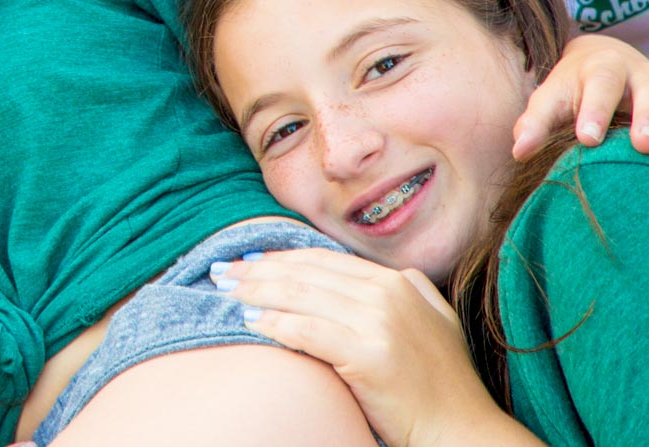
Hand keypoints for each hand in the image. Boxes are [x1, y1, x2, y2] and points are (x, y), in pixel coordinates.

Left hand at [214, 249, 518, 445]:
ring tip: (227, 293)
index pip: (323, 259)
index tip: (246, 260)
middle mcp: (389, 294)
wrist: (464, 432)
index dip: (279, 257)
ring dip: (257, 293)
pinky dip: (274, 324)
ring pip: (301, 296)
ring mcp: (380, 323)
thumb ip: (407, 290)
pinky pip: (307, 331)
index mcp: (398, 282)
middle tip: (221, 272)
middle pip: (305, 272)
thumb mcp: (433, 320)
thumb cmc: (442, 385)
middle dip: (257, 270)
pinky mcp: (370, 354)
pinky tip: (250, 323)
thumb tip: (376, 272)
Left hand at [512, 33, 648, 158]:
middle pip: (619, 87)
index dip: (592, 113)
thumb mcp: (552, 99)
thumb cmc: (573, 87)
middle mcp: (624, 72)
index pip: (590, 89)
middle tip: (628, 141)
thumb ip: (535, 124)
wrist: (607, 58)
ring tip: (647, 146)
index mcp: (594, 70)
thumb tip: (519, 153)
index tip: (588, 139)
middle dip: (625, 112)